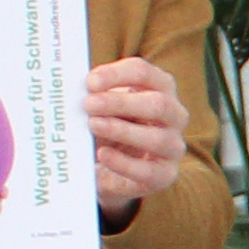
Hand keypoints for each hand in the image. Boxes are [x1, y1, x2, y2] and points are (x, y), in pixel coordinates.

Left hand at [86, 57, 188, 213]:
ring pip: (157, 138)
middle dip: (120, 103)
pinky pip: (148, 171)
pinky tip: (103, 155)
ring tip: (93, 126)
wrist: (109, 167)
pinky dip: (124, 163)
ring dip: (122, 131)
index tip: (90, 82)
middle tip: (89, 104)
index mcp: (159, 88)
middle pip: (158, 104)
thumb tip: (74, 90)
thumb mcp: (102, 107)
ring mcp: (173, 146)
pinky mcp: (165, 175)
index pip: (143, 73)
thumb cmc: (107, 126)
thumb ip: (94, 96)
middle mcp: (174, 115)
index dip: (116, 75)